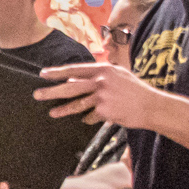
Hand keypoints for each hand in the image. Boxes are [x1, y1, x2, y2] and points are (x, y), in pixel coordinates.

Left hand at [36, 61, 159, 127]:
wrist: (152, 106)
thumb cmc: (134, 90)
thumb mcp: (117, 76)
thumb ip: (97, 76)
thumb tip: (73, 80)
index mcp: (103, 69)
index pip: (75, 69)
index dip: (57, 72)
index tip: (43, 74)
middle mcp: (101, 81)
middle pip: (70, 86)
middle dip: (51, 91)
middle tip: (37, 94)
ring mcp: (102, 96)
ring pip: (77, 104)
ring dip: (63, 109)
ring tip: (52, 113)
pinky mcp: (105, 111)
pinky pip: (90, 116)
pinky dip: (89, 119)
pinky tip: (90, 119)